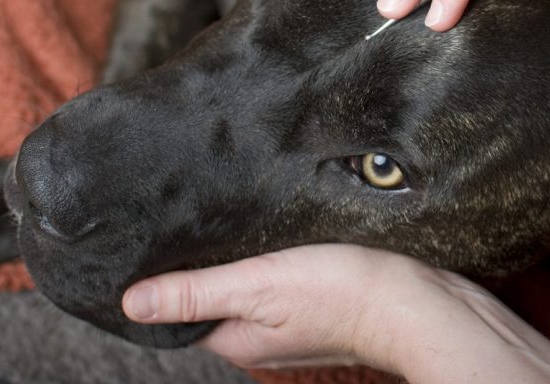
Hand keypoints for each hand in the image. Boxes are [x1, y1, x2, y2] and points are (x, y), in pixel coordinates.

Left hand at [122, 244, 549, 382]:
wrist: (418, 300)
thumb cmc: (343, 293)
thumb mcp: (261, 286)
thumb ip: (199, 291)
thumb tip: (131, 302)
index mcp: (237, 338)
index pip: (181, 309)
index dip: (165, 275)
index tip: (152, 238)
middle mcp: (259, 334)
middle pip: (214, 294)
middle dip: (200, 258)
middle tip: (186, 212)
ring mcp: (290, 317)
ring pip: (247, 282)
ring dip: (236, 253)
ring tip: (223, 212)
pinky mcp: (317, 296)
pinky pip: (278, 275)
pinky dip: (268, 253)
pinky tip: (270, 224)